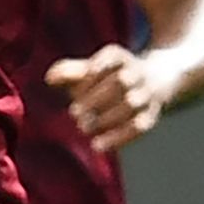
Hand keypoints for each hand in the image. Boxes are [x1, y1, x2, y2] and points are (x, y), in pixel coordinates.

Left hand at [44, 45, 175, 153]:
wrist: (154, 80)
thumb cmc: (110, 77)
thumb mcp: (92, 69)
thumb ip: (70, 72)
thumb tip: (49, 78)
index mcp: (120, 57)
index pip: (108, 61)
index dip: (91, 76)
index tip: (72, 91)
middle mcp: (137, 73)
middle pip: (120, 82)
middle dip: (96, 98)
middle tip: (74, 113)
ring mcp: (147, 94)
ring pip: (131, 104)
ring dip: (107, 117)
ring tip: (84, 128)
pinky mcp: (151, 115)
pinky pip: (139, 127)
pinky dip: (119, 137)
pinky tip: (99, 146)